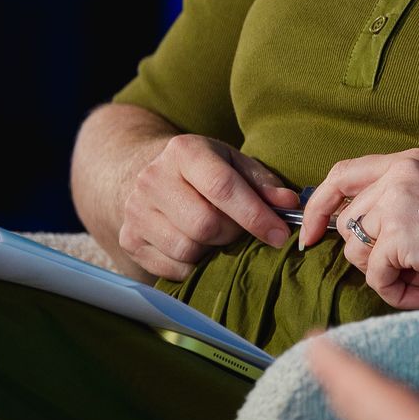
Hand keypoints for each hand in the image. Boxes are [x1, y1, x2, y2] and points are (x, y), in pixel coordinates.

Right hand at [118, 134, 299, 279]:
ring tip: (218, 235)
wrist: (146, 174)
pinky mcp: (129, 239)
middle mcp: (153, 179)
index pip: (223, 187)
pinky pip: (172, 268)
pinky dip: (194, 265)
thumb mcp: (234, 163)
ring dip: (212, 250)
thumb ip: (263, 183)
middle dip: (233, 233)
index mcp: (184, 151)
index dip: (255, 215)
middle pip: (205, 224)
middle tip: (241, 229)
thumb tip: (289, 205)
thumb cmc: (204, 170)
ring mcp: (135, 211)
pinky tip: (198, 245)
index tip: (279, 235)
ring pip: (187, 249)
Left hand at [300, 148, 418, 307]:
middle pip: (347, 224)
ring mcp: (397, 202)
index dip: (317, 207)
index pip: (341, 175)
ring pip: (356, 252)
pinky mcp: (399, 234)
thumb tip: (349, 232)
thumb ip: (395, 203)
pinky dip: (397, 293)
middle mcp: (398, 175)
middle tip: (409, 271)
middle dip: (368, 257)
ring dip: (386, 276)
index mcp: (407, 163)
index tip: (310, 235)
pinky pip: (374, 276)